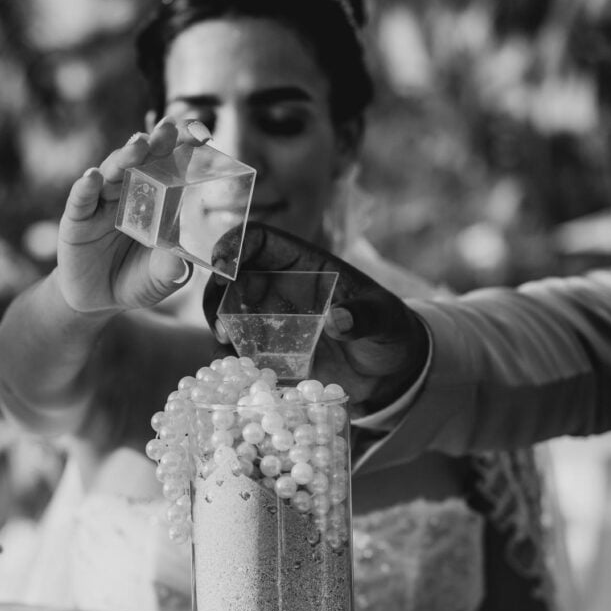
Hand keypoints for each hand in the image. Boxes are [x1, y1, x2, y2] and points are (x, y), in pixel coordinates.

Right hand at [55, 119, 208, 313]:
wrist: (99, 300)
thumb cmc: (137, 281)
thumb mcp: (159, 281)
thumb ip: (169, 272)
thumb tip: (179, 267)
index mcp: (157, 204)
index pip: (172, 172)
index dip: (184, 153)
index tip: (201, 134)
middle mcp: (130, 196)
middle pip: (142, 165)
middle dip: (155, 145)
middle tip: (169, 129)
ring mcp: (102, 205)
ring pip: (113, 175)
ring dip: (125, 158)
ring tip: (138, 144)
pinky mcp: (77, 221)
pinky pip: (81, 201)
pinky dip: (86, 188)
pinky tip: (92, 177)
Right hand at [203, 223, 428, 415]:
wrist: (391, 371)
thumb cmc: (390, 332)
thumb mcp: (386, 321)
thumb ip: (365, 317)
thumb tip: (337, 320)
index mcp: (306, 265)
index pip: (260, 239)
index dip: (236, 245)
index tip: (222, 268)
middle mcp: (283, 287)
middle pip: (234, 276)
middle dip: (219, 294)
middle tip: (222, 325)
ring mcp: (275, 319)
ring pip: (230, 312)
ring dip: (220, 326)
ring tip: (226, 348)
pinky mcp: (274, 351)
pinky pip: (242, 348)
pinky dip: (232, 356)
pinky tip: (237, 369)